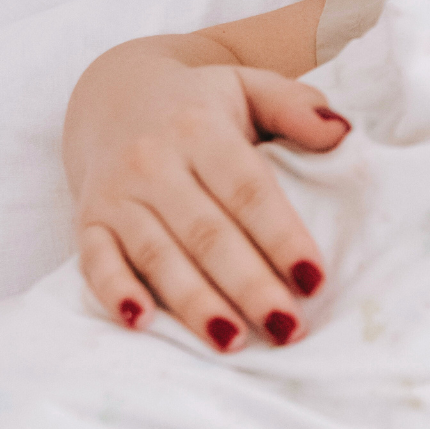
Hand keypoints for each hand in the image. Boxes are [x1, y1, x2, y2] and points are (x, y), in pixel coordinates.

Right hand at [68, 58, 348, 350]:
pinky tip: (142, 323)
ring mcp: (117, 195)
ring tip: (234, 341)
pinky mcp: (87, 221)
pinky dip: (115, 293)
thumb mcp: (250, 87)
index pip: (248, 191)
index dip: (282, 236)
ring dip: (195, 303)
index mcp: (201, 129)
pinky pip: (95, 262)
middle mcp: (154, 162)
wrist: (113, 95)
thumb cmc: (200, 104)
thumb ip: (296, 107)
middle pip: (208, 233)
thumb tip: (342, 132)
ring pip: (158, 256)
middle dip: (249, 285)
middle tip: (287, 328)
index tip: (314, 278)